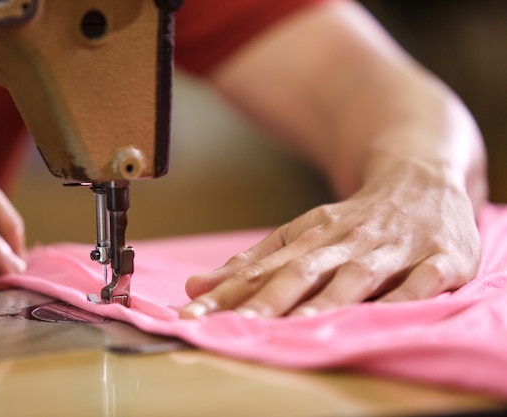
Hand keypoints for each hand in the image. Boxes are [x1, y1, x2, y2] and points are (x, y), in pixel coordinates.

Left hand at [179, 160, 480, 317]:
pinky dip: (405, 296)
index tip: (193, 314)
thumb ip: (253, 264)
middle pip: (302, 271)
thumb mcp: (302, 234)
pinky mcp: (440, 258)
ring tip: (299, 326)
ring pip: (356, 276)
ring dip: (328, 300)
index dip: (227, 293)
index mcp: (310, 235)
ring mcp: (392, 248)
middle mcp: (346, 241)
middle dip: (268, 300)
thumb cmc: (354, 220)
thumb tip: (196, 287)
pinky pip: (422, 281)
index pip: (262, 268)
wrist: (422, 178)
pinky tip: (386, 315)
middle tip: (235, 324)